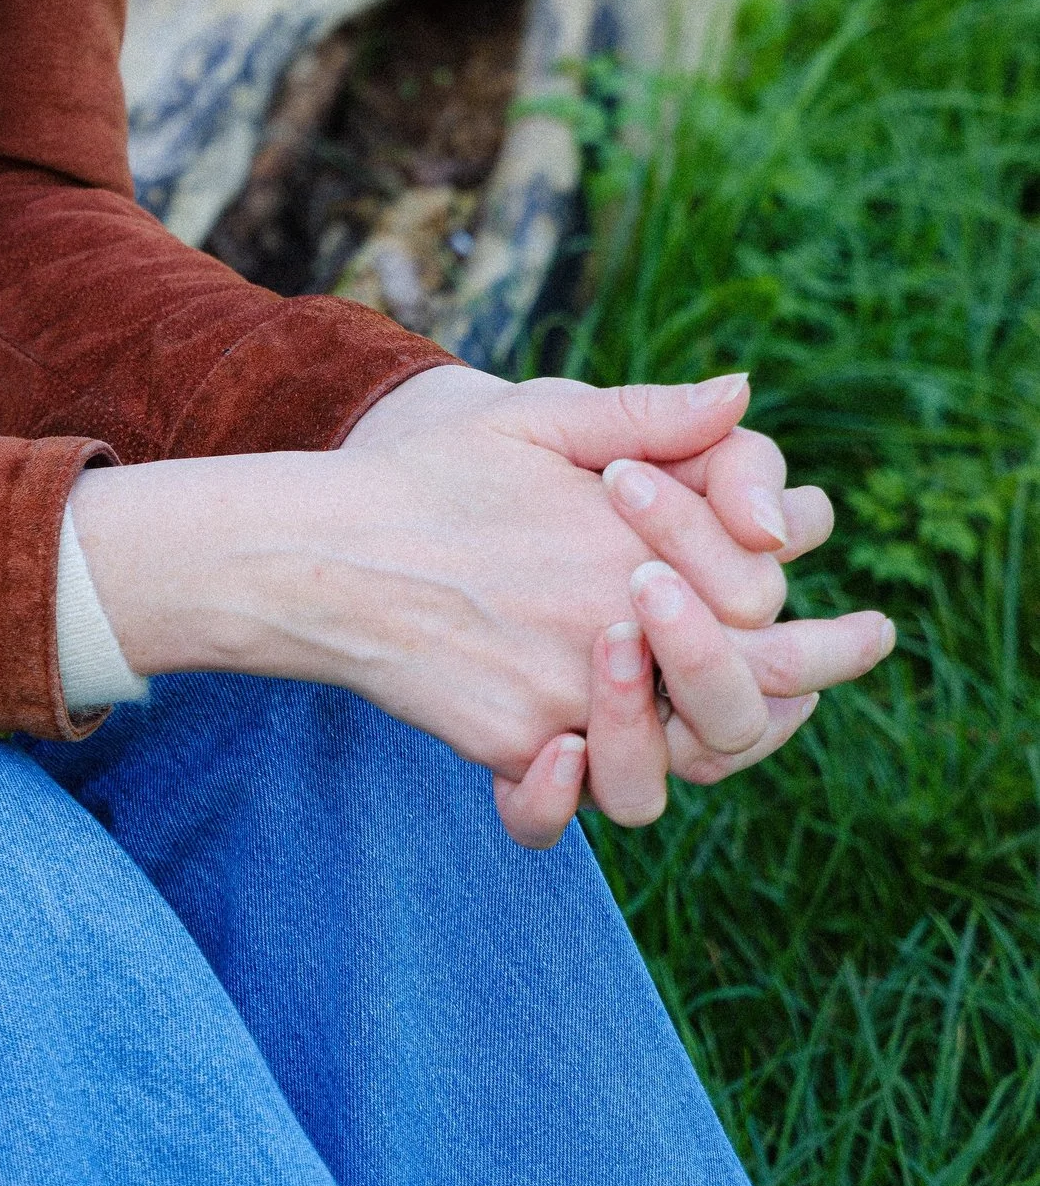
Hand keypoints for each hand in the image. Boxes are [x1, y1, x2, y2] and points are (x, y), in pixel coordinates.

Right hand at [66, 366, 890, 846]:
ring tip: (713, 724)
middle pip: (741, 689)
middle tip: (850, 667)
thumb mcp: (536, 424)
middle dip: (802, 681)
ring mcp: (566, 693)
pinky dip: (574, 789)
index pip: (758, 592)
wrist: (321, 552)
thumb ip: (644, 414)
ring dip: (693, 735)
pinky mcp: (511, 743)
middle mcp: (611, 624)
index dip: (799, 607)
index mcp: (626, 543)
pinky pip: (572, 792)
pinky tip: (575, 764)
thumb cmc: (430, 477)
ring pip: (672, 761)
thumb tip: (741, 393)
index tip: (865, 629)